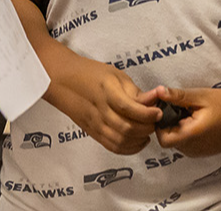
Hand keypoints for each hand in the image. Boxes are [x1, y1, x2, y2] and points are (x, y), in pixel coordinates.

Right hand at [45, 54, 162, 154]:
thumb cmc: (89, 73)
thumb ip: (134, 91)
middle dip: (147, 127)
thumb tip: (155, 100)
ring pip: (121, 140)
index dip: (148, 113)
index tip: (159, 111)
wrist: (62, 79)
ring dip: (140, 139)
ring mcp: (94, 123)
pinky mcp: (93, 132)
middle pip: (127, 127)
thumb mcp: (115, 74)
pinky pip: (113, 146)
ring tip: (147, 130)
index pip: (129, 108)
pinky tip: (138, 140)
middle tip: (155, 120)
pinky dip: (129, 148)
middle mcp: (99, 109)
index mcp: (106, 90)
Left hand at [154, 86, 220, 156]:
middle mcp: (194, 148)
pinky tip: (194, 119)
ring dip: (176, 127)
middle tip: (174, 105)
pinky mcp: (204, 151)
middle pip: (168, 139)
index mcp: (192, 135)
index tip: (163, 107)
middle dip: (167, 123)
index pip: (162, 138)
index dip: (158, 123)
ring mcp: (200, 152)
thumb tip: (157, 91)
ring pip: (177, 142)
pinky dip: (185, 132)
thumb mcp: (202, 96)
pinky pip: (187, 144)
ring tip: (186, 111)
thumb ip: (178, 96)